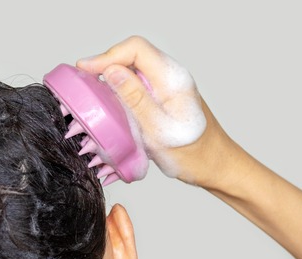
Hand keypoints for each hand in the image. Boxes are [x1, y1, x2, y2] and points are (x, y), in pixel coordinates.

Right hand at [77, 36, 236, 186]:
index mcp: (173, 79)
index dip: (107, 56)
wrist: (217, 167)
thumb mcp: (159, 130)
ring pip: (134, 69)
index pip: (136, 48)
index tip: (86, 70)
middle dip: (106, 64)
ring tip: (92, 91)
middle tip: (84, 81)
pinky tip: (110, 103)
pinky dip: (121, 89)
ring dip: (112, 77)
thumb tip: (111, 71)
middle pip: (133, 55)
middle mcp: (171, 77)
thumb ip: (135, 99)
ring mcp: (168, 87)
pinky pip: (139, 84)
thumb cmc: (194, 155)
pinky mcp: (164, 98)